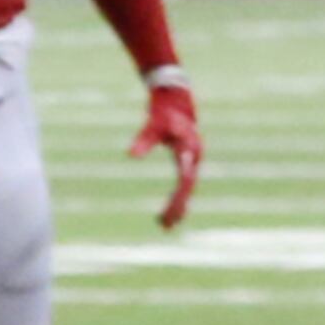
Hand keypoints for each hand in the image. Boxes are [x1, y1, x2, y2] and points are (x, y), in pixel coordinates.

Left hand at [132, 76, 200, 229]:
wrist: (175, 99)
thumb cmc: (163, 112)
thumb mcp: (152, 125)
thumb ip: (143, 140)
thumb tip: (130, 155)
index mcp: (189, 150)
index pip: (185, 179)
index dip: (178, 196)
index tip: (169, 211)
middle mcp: (195, 156)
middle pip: (188, 187)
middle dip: (177, 206)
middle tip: (165, 225)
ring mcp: (193, 159)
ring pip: (187, 188)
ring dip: (178, 206)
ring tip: (165, 225)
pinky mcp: (187, 160)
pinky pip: (184, 183)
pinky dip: (177, 197)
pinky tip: (168, 211)